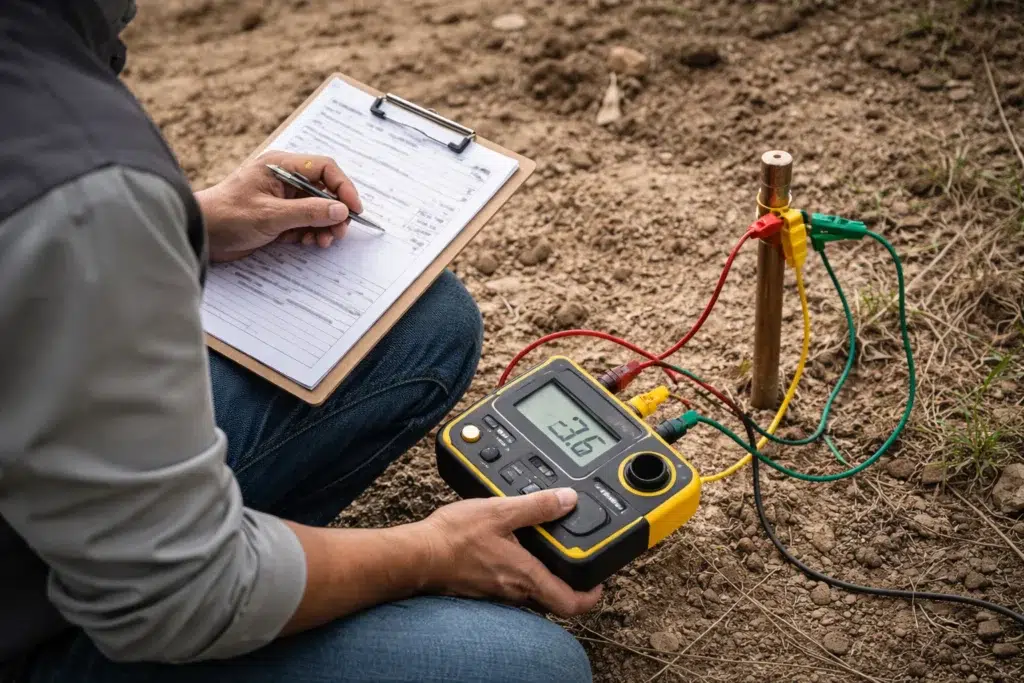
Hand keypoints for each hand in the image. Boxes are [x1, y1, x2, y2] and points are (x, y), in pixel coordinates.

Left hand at [195, 151, 363, 261]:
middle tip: (339, 231)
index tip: (353, 208)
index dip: (343, 186)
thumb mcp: (271, 215)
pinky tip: (311, 243)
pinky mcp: (279, 218)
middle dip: (334, 211)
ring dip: (324, 225)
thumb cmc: (227, 216)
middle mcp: (284, 179)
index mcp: (281, 166)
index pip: (323, 168)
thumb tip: (340, 210)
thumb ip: (307, 212)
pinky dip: (311, 233)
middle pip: (323, 190)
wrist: (201, 235)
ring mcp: (282, 199)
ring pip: (316, 209)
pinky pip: (305, 223)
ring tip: (324, 240)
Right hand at [419, 488, 602, 616]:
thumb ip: (537, 506)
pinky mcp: (483, 586)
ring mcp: (498, 592)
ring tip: (545, 546)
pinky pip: (511, 584)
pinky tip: (512, 546)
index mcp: (526, 576)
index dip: (591, 596)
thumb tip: (567, 499)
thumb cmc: (453, 538)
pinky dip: (519, 568)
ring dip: (542, 572)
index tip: (599, 583)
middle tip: (573, 557)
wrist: (416, 555)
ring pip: (532, 591)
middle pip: (553, 597)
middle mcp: (515, 591)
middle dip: (567, 580)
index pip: (570, 602)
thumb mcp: (500, 511)